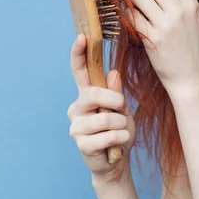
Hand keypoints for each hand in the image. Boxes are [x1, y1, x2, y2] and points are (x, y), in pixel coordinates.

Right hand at [67, 33, 136, 183]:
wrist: (116, 161)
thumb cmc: (119, 130)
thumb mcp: (122, 109)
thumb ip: (115, 92)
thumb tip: (113, 73)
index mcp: (87, 95)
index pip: (79, 71)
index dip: (79, 53)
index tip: (82, 36)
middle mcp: (77, 108)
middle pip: (92, 94)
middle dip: (114, 101)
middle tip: (122, 109)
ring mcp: (76, 127)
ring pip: (105, 118)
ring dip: (121, 125)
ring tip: (120, 131)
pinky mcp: (82, 144)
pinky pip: (109, 136)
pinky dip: (121, 139)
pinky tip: (118, 144)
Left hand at [124, 0, 198, 91]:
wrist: (191, 77)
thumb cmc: (190, 47)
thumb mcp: (194, 19)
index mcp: (191, 4)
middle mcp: (179, 12)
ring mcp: (165, 25)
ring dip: (133, 0)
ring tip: (139, 10)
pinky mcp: (152, 39)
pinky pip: (132, 16)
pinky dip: (128, 16)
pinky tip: (134, 21)